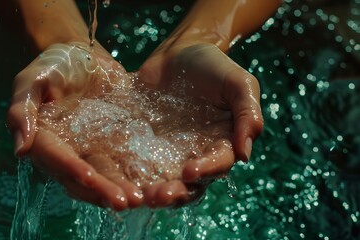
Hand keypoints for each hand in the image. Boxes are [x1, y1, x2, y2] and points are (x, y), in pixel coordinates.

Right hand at [7, 42, 142, 209]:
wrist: (85, 56)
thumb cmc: (54, 65)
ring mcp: (91, 150)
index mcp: (44, 139)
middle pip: (82, 177)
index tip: (90, 177)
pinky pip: (123, 163)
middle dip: (101, 190)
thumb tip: (20, 149)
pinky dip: (135, 175)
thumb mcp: (32, 80)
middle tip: (122, 201)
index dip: (71, 168)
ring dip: (119, 189)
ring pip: (104, 175)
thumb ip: (22, 109)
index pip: (56, 158)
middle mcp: (67, 151)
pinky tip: (151, 185)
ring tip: (139, 199)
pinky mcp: (112, 144)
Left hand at [138, 43, 263, 205]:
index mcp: (221, 142)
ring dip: (154, 191)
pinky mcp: (145, 144)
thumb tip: (244, 154)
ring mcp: (169, 150)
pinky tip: (121, 179)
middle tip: (159, 196)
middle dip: (176, 192)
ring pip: (163, 179)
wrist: (178, 53)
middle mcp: (195, 152)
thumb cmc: (213, 66)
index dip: (206, 171)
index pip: (217, 165)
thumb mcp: (238, 83)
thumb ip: (247, 113)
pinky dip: (131, 175)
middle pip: (189, 183)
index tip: (190, 172)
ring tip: (141, 196)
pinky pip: (138, 162)